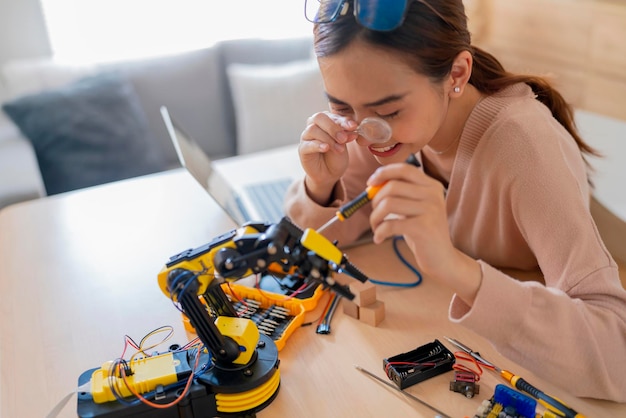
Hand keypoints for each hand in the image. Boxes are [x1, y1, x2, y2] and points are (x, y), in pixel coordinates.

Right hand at [299, 112, 358, 204]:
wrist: (329, 173)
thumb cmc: (336, 155)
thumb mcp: (344, 144)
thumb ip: (346, 134)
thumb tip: (353, 128)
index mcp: (326, 120)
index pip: (333, 116)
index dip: (343, 120)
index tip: (353, 127)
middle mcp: (314, 125)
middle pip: (319, 117)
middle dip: (333, 127)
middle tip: (343, 138)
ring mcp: (306, 136)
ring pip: (313, 129)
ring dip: (328, 139)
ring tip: (339, 149)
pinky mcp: (302, 149)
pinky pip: (308, 144)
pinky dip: (318, 145)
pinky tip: (326, 148)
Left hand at [367, 162, 481, 303]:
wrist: (442, 259)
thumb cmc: (423, 232)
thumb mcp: (415, 208)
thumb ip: (399, 194)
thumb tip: (372, 185)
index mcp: (431, 186)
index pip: (404, 169)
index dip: (383, 173)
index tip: (370, 183)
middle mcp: (433, 194)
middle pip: (392, 186)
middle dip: (375, 200)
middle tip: (375, 215)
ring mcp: (430, 210)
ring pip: (388, 204)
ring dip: (375, 217)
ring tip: (376, 227)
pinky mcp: (424, 227)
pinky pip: (390, 224)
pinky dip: (379, 232)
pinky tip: (379, 238)